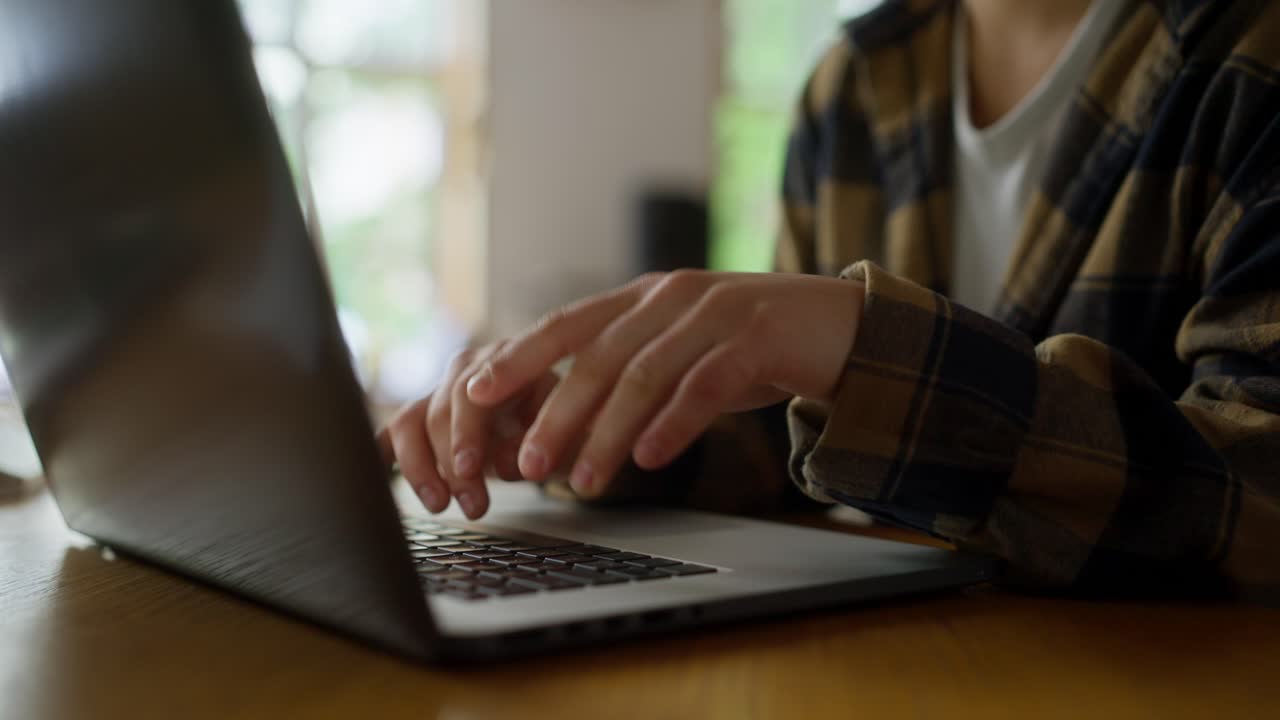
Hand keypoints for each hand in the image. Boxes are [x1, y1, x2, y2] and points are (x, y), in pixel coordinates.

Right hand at [376, 341, 559, 518]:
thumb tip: (504, 462)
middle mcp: (469, 368)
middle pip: (439, 410)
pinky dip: (383, 456)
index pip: (475, 392)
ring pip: (409, 422)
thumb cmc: (570, 423)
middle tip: (472, 504)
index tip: (468, 469)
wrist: (568, 415)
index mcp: (509, 359)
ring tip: (439, 504)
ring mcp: (442, 390)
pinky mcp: (424, 414)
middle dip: (450, 462)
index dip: (467, 432)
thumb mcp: (572, 430)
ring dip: (419, 467)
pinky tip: (379, 481)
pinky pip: (393, 433)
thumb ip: (545, 442)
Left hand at [466, 270, 863, 499]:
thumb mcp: (679, 352)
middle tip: (528, 462)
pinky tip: (650, 457)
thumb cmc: (746, 349)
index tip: (475, 393)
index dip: (518, 357)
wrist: (837, 327)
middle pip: (598, 356)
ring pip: (645, 375)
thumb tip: (558, 432)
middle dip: (556, 412)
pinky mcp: (757, 337)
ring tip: (583, 481)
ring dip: (608, 432)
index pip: (565, 324)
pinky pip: (705, 384)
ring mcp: (715, 312)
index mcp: (641, 298)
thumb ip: (626, 375)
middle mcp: (669, 296)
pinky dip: (673, 424)